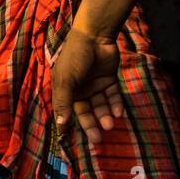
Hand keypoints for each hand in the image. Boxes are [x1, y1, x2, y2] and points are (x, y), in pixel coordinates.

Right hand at [51, 27, 122, 145]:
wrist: (94, 37)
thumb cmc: (74, 57)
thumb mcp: (66, 81)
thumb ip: (64, 103)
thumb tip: (60, 125)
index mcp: (65, 91)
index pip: (66, 113)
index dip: (68, 126)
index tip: (72, 141)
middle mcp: (79, 90)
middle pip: (85, 112)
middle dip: (91, 125)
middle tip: (98, 140)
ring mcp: (95, 85)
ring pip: (100, 106)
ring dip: (105, 116)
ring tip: (110, 124)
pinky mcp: (109, 80)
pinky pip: (112, 96)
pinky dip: (115, 104)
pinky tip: (118, 113)